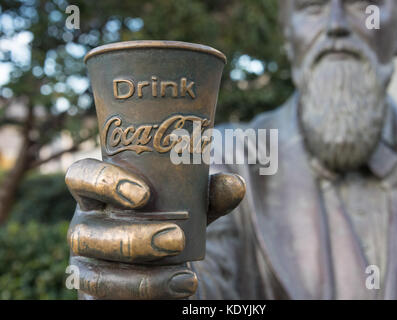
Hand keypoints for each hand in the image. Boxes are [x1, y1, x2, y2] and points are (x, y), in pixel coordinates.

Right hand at [65, 158, 244, 298]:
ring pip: (95, 274)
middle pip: (86, 232)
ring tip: (187, 278)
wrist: (163, 263)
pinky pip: (105, 301)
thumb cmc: (170, 222)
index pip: (80, 176)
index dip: (103, 182)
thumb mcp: (190, 208)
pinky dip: (146, 295)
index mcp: (100, 195)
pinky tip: (181, 289)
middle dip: (133, 238)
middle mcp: (85, 227)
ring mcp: (86, 264)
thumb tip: (235, 184)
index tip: (142, 195)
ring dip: (141, 278)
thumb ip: (209, 196)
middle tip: (176, 238)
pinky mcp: (94, 294)